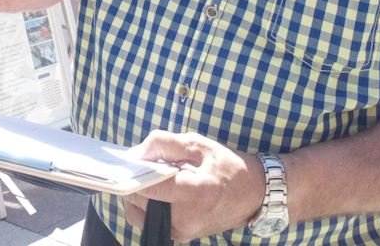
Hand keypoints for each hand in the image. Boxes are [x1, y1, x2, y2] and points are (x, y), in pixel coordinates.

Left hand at [122, 131, 265, 241]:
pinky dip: (147, 204)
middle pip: (138, 201)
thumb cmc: (227, 166)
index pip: (149, 187)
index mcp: (194, 192)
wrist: (253, 194)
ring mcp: (183, 231)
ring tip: (153, 178)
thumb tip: (136, 152)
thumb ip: (164, 143)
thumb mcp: (198, 145)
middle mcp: (186, 218)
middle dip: (134, 181)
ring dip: (138, 195)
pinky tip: (159, 190)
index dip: (132, 172)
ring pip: (139, 214)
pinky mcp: (181, 236)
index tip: (125, 160)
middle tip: (143, 164)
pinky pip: (150, 219)